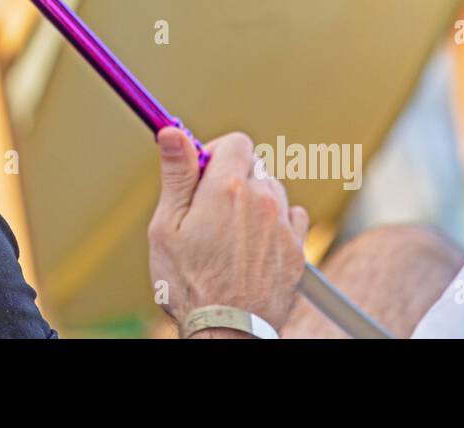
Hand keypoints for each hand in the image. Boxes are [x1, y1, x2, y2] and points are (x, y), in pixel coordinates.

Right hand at [147, 128, 308, 334]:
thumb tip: (171, 132)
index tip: (200, 173)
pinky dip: (275, 223)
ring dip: (254, 201)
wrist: (226, 332)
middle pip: (253, 165)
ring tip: (229, 233)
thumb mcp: (166, 227)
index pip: (235, 142)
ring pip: (272, 191)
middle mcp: (262, 200)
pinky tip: (254, 245)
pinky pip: (291, 217)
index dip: (215, 152)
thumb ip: (176, 174)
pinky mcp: (297, 250)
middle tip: (208, 209)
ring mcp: (283, 226)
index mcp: (228, 188)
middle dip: (232, 178)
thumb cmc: (189, 284)